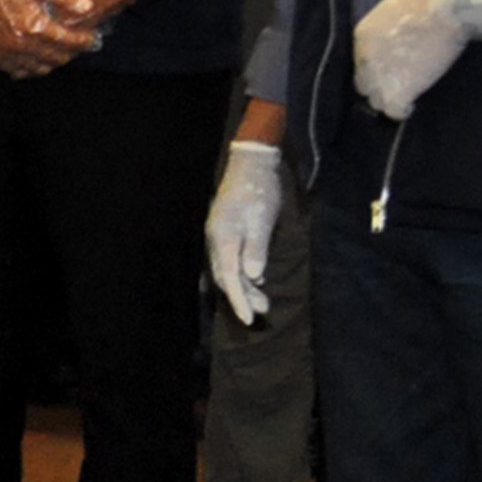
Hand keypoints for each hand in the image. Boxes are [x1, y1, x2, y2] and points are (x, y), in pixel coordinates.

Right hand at [0, 0, 94, 76]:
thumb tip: (87, 7)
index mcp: (34, 25)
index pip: (68, 41)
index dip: (84, 41)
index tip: (93, 38)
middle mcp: (21, 44)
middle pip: (56, 57)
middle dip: (72, 53)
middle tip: (81, 45)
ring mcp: (6, 52)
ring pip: (38, 68)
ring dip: (53, 62)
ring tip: (62, 52)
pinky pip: (17, 71)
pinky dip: (31, 68)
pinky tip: (37, 59)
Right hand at [205, 140, 285, 321]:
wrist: (250, 162)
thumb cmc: (259, 189)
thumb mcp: (262, 219)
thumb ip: (256, 248)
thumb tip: (252, 276)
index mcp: (224, 237)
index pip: (230, 277)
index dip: (239, 300)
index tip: (249, 319)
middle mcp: (217, 239)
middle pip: (226, 277)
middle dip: (243, 296)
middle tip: (264, 310)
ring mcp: (220, 235)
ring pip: (228, 269)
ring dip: (245, 286)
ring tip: (263, 301)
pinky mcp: (226, 231)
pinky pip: (231, 259)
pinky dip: (243, 273)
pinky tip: (257, 278)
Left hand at [351, 0, 481, 120]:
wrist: (444, 10)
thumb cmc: (425, 2)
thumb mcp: (391, 10)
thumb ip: (383, 30)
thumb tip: (389, 41)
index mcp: (362, 36)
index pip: (361, 62)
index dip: (376, 67)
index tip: (390, 67)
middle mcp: (365, 59)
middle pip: (364, 84)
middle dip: (378, 85)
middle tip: (397, 84)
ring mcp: (380, 77)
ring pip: (376, 100)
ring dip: (389, 99)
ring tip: (405, 95)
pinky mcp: (399, 91)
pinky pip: (394, 111)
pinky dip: (402, 111)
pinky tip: (410, 106)